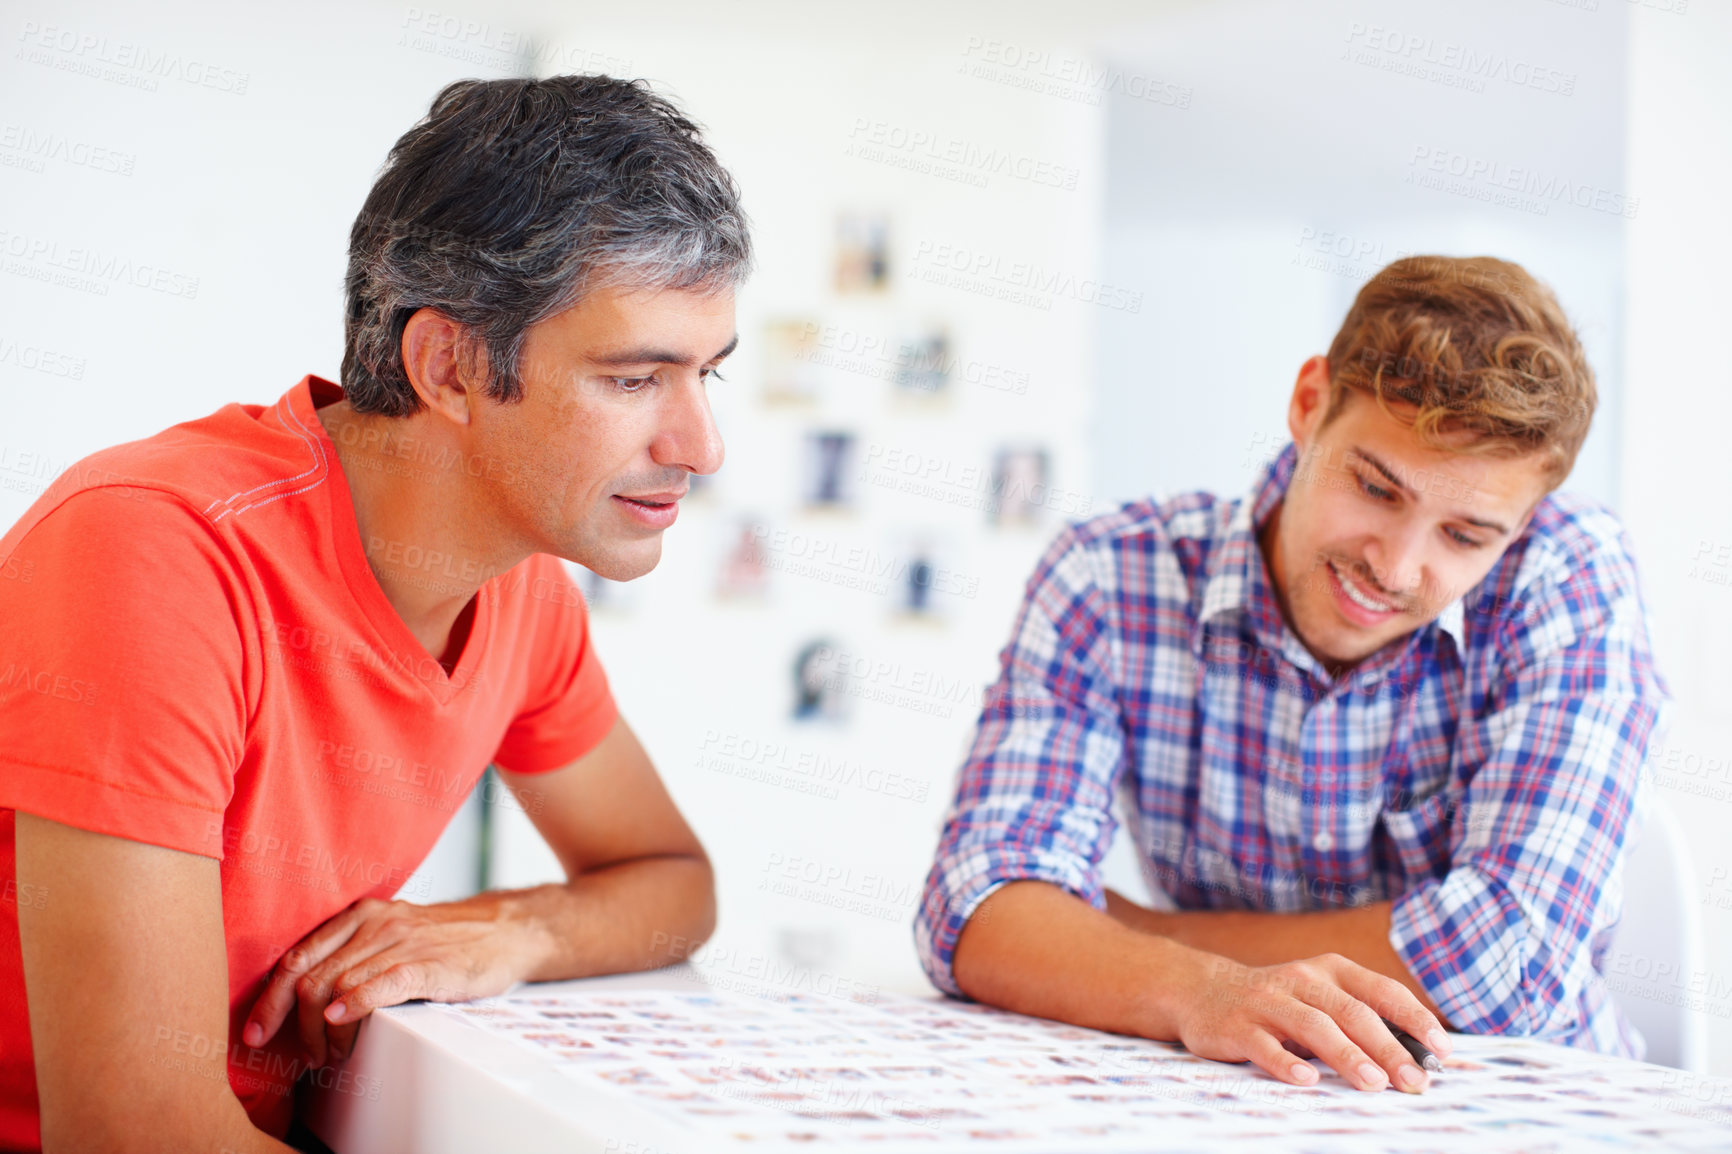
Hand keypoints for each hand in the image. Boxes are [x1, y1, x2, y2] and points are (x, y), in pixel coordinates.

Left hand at [242, 894, 536, 1066]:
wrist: (507, 929)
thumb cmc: (447, 939)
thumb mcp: (393, 933)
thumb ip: (354, 953)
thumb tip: (307, 994)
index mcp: (359, 917)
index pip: (297, 957)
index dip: (269, 1000)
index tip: (256, 1032)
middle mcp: (374, 924)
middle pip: (309, 976)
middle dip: (294, 1025)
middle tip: (305, 1056)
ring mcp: (401, 942)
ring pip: (338, 985)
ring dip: (325, 1031)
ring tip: (332, 1055)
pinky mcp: (429, 963)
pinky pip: (382, 982)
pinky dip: (357, 1004)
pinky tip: (344, 1021)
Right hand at [1169, 950, 1451, 1092]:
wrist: (1202, 990)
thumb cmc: (1279, 1004)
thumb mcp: (1320, 1000)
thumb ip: (1361, 1022)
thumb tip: (1422, 1060)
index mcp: (1331, 971)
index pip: (1382, 991)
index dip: (1414, 1019)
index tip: (1442, 1051)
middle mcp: (1302, 980)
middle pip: (1352, 1012)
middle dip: (1387, 1047)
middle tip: (1414, 1081)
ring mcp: (1267, 1001)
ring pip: (1313, 1025)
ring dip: (1346, 1054)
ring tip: (1373, 1083)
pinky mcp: (1237, 1025)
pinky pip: (1264, 1044)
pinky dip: (1286, 1062)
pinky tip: (1307, 1080)